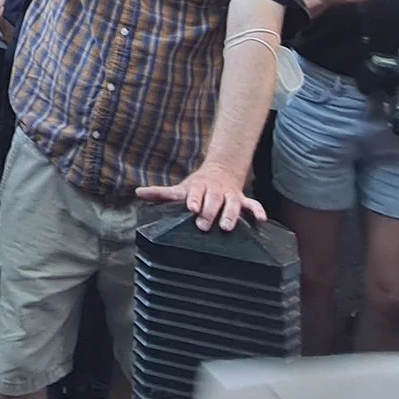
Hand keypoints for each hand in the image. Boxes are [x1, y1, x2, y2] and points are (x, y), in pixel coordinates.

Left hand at [137, 161, 267, 231]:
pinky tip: (261, 220)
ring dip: (231, 214)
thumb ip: (160, 193)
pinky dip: (258, 211)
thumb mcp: (179, 188)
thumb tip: (137, 192)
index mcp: (198, 187)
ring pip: (232, 203)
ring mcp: (230, 196)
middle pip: (214, 200)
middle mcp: (215, 191)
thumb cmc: (196, 187)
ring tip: (228, 227)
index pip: (195, 193)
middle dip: (210, 211)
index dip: (194, 199)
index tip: (191, 208)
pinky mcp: (242, 200)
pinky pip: (253, 205)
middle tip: (205, 224)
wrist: (220, 172)